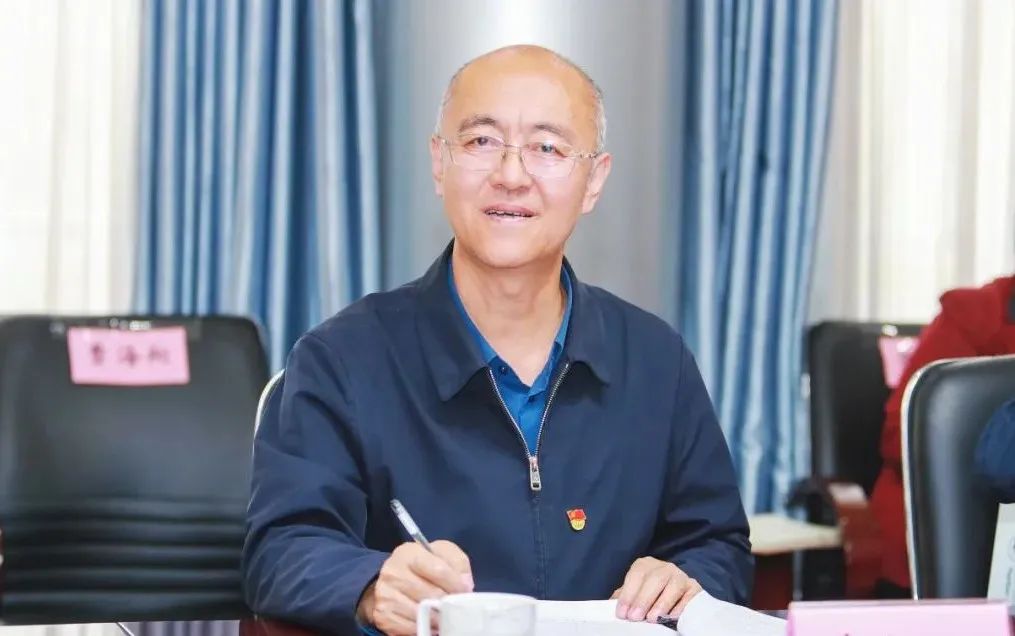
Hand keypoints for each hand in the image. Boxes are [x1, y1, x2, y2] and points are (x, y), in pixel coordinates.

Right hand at [357, 540, 473, 635]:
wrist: (392, 579)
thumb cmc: (423, 565)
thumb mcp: (441, 554)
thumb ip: (457, 563)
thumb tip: (465, 584)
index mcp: (409, 553)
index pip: (438, 570)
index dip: (455, 583)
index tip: (465, 591)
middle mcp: (393, 572)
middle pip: (431, 594)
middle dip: (448, 602)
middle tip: (456, 605)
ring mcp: (386, 595)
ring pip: (422, 613)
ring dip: (438, 618)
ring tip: (446, 615)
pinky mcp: (384, 615)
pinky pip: (411, 627)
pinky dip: (425, 628)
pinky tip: (432, 623)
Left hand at [611, 557, 701, 622]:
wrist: (678, 595)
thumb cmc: (651, 595)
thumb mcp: (636, 592)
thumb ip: (625, 596)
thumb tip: (611, 604)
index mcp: (646, 565)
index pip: (637, 575)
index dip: (629, 594)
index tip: (622, 613)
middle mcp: (664, 567)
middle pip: (655, 579)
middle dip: (643, 599)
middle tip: (635, 617)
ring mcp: (681, 576)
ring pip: (673, 585)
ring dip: (662, 603)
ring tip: (652, 618)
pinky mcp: (694, 587)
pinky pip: (689, 595)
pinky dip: (680, 606)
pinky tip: (672, 616)